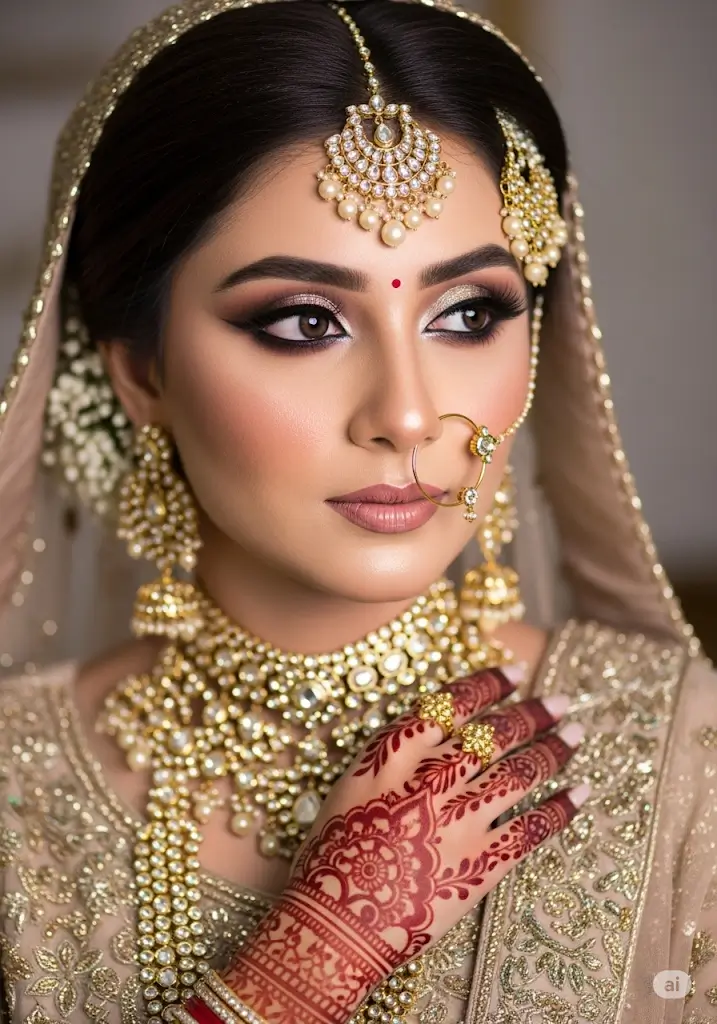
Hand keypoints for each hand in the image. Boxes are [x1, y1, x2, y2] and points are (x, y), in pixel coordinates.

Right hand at [224, 666, 586, 1023]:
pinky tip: (581, 793)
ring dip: (552, 750)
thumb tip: (434, 738)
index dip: (487, 685)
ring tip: (575, 736)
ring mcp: (457, 821)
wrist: (333, 927)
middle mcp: (429, 780)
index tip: (513, 673)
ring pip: (518, 773)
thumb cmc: (332, 859)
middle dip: (532, 713)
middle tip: (560, 701)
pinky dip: (560, 809)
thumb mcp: (351, 790)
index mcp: (392, 756)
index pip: (450, 704)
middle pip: (493, 734)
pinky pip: (530, 828)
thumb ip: (393, 760)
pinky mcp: (479, 864)